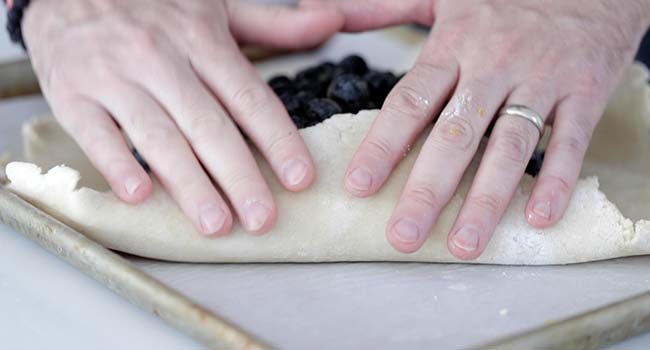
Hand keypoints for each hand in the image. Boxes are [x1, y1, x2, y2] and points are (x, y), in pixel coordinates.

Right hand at [22, 0, 342, 235]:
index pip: (248, 97)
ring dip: (188, 185)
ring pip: (159, 137)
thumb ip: (275, 22)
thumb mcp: (218, 5)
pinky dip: (117, 165)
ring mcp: (114, 75)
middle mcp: (161, 57)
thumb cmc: (153, 4)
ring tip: (215, 223)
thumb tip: (329, 20)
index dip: (277, 140)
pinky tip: (141, 196)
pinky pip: (97, 134)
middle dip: (239, 176)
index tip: (300, 178)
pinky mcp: (72, 93)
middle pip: (208, 126)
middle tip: (262, 218)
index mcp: (201, 38)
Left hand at [340, 0, 649, 258]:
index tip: (358, 187)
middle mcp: (494, 66)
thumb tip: (323, 12)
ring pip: (509, 147)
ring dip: (486, 200)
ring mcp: (542, 80)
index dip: (383, 146)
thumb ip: (380, 7)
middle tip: (403, 235)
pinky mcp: (585, 93)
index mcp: (454, 45)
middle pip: (455, 135)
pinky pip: (570, 141)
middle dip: (427, 190)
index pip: (411, 102)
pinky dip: (556, 180)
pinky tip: (538, 219)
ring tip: (463, 244)